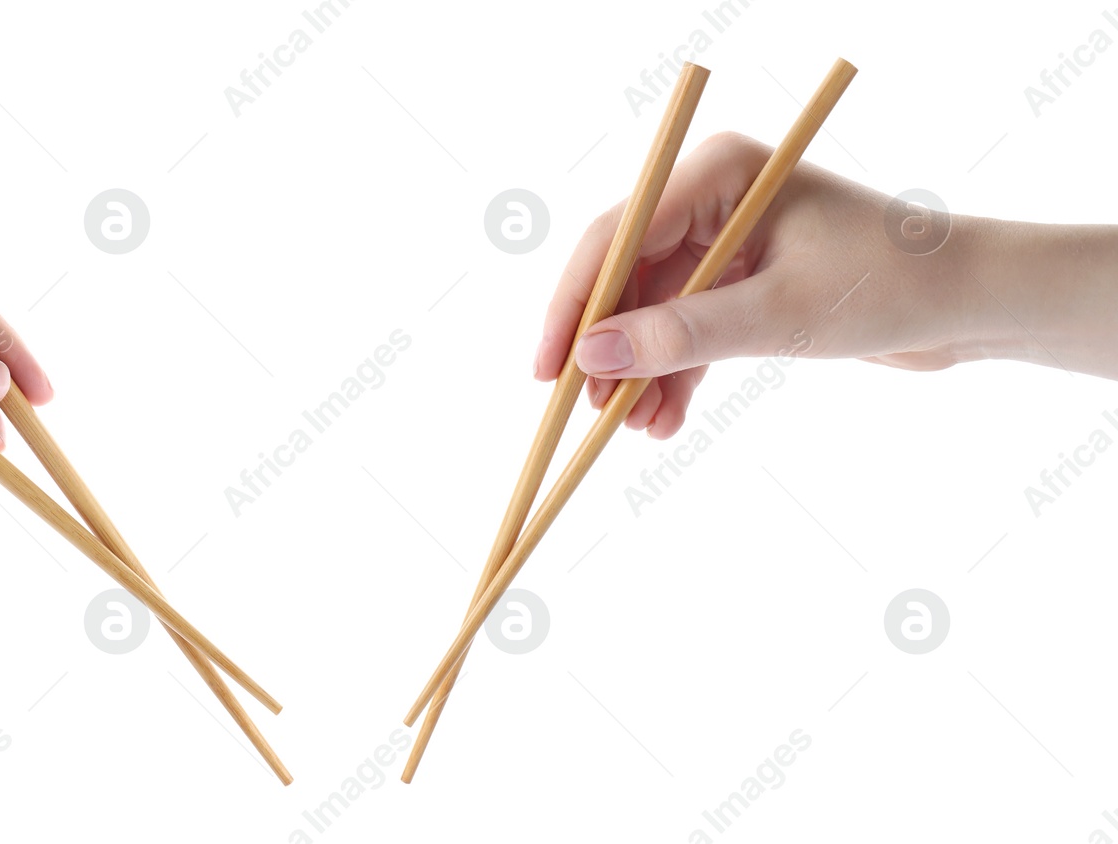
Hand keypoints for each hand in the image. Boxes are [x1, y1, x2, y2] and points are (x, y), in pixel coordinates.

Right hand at [534, 132, 1117, 438]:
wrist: (977, 305)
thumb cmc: (894, 284)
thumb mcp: (781, 316)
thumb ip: (682, 335)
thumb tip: (591, 359)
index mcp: (721, 173)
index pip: (618, 235)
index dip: (575, 304)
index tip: (548, 368)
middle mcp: (716, 197)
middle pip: (626, 276)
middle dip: (610, 349)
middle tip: (591, 411)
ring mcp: (729, 241)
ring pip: (654, 311)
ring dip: (643, 372)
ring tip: (638, 429)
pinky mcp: (746, 283)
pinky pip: (688, 329)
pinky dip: (676, 374)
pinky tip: (665, 421)